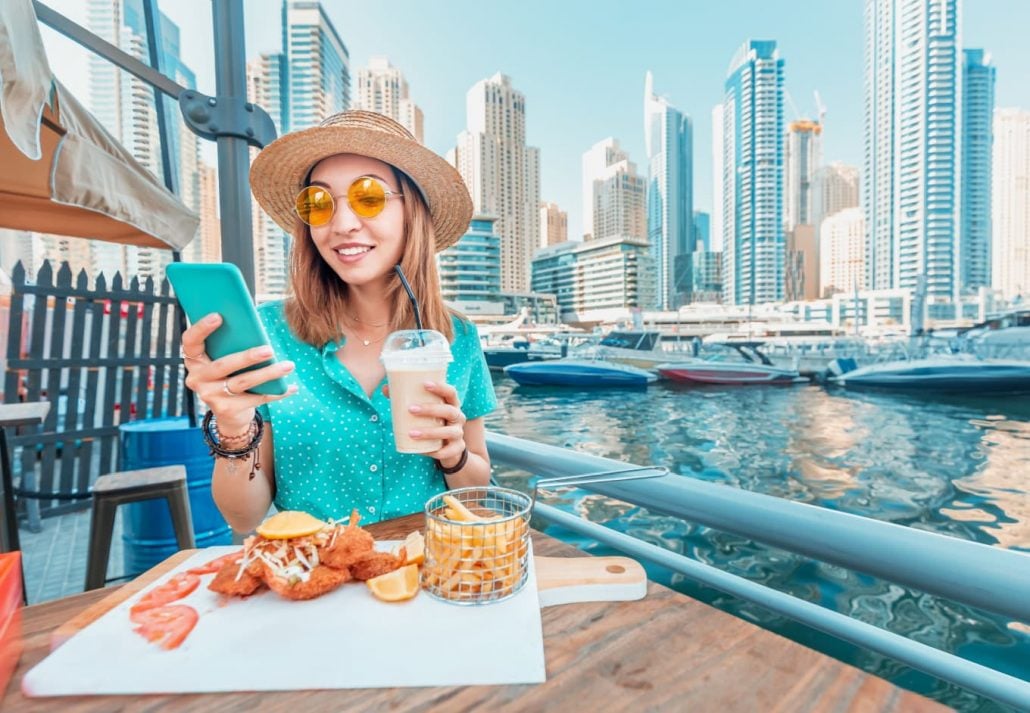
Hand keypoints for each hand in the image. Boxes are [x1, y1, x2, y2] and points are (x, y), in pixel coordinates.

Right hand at [181, 313, 296, 432]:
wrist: (230, 414)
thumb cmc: (230, 376)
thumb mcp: (225, 360)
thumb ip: (230, 345)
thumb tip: (254, 325)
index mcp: (195, 360)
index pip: (190, 342)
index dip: (201, 328)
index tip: (218, 315)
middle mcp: (198, 379)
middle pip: (223, 365)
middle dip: (247, 357)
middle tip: (269, 349)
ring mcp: (211, 396)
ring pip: (242, 382)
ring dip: (268, 374)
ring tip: (288, 365)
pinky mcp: (227, 410)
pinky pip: (255, 399)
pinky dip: (276, 392)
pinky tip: (290, 387)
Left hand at [383, 381, 466, 467]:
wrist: (448, 447)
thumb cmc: (432, 423)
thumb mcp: (423, 411)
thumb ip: (406, 399)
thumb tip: (385, 388)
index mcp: (451, 404)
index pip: (450, 392)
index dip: (440, 387)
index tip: (424, 384)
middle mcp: (458, 417)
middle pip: (449, 411)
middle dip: (430, 409)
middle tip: (411, 409)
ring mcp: (459, 433)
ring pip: (449, 432)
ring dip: (430, 432)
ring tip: (412, 433)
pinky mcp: (457, 448)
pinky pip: (449, 451)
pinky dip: (437, 452)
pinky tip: (424, 451)